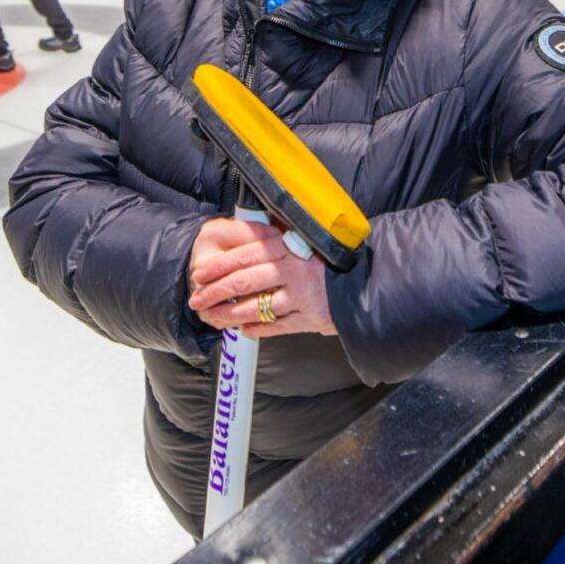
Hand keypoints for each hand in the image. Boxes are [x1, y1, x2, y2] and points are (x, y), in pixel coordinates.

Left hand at [188, 219, 336, 338]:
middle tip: (197, 299)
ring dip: (229, 314)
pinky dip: (257, 329)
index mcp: (290, 246)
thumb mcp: (305, 239)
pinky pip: (277, 326)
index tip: (201, 273)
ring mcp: (302, 295)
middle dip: (216, 292)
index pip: (246, 254)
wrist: (367, 279)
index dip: (220, 265)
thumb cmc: (331, 258)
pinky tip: (243, 330)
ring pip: (256, 307)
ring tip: (212, 317)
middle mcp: (294, 270)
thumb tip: (247, 233)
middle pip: (245, 281)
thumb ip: (278, 239)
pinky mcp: (311, 318)